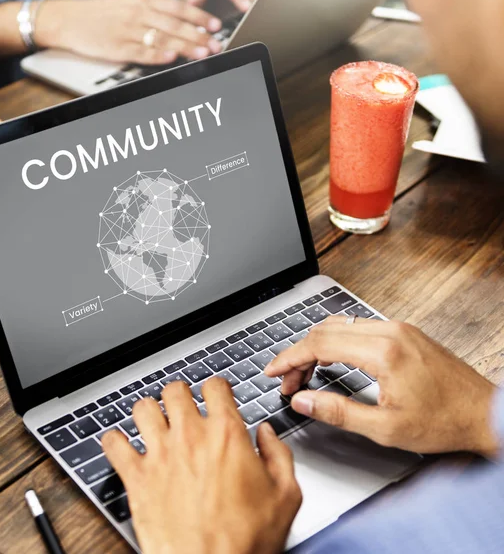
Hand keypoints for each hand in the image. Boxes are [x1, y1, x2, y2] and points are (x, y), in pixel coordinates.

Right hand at [37, 0, 222, 65]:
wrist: (67, 19)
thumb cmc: (99, 15)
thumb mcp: (128, 5)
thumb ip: (153, 13)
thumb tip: (178, 21)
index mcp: (142, 1)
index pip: (177, 8)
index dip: (199, 17)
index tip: (215, 26)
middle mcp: (138, 13)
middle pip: (174, 25)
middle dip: (199, 36)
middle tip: (216, 45)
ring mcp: (128, 30)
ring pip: (162, 38)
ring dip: (185, 46)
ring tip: (203, 53)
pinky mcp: (117, 47)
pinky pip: (141, 51)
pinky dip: (157, 54)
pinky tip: (171, 57)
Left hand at [101, 378, 301, 553]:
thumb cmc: (246, 541)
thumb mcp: (286, 495)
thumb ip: (278, 455)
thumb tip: (266, 435)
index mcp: (226, 434)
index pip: (215, 386)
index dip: (216, 387)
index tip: (215, 394)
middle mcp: (190, 436)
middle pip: (175, 390)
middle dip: (180, 394)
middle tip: (183, 405)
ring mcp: (160, 454)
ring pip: (143, 408)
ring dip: (149, 411)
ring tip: (154, 421)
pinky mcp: (136, 478)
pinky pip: (113, 444)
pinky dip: (114, 440)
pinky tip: (122, 444)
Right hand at [265, 317, 498, 457]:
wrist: (484, 413)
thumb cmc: (444, 422)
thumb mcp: (385, 428)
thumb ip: (337, 412)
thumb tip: (303, 400)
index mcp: (383, 352)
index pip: (319, 344)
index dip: (289, 358)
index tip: (272, 371)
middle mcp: (389, 332)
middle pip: (325, 331)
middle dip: (298, 355)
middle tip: (286, 380)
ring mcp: (397, 328)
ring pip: (339, 326)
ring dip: (316, 347)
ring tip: (303, 373)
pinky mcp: (402, 332)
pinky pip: (357, 327)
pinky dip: (335, 342)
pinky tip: (330, 358)